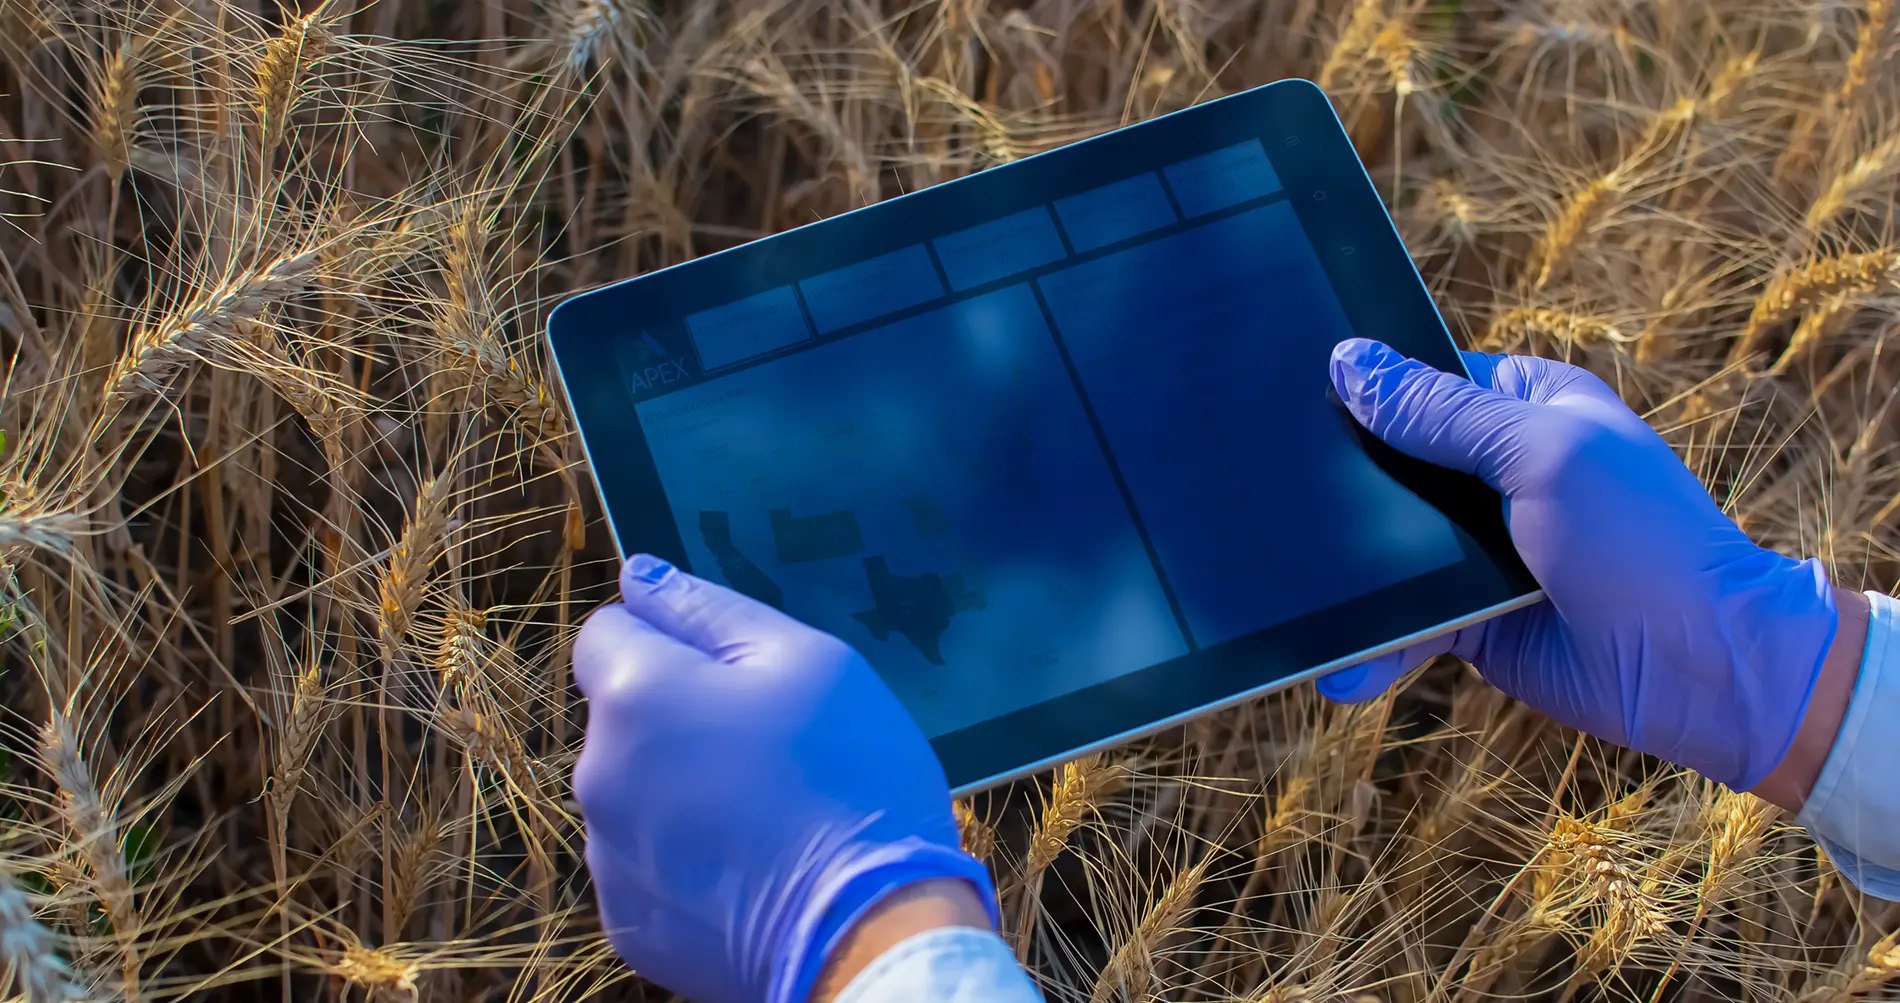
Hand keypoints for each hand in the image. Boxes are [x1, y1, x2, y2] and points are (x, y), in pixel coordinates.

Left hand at [572, 554, 996, 1002]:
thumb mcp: (806, 660)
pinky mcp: (628, 923)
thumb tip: (638, 576)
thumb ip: (708, 609)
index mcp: (635, 695)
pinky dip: (684, 860)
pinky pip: (646, 865)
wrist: (869, 929)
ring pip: (634, 792)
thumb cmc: (850, 775)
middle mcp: (597, 773)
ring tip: (766, 814)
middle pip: (622, 718)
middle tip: (768, 746)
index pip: (607, 632)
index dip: (669, 638)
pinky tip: (750, 867)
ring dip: (678, 790)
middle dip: (677, 719)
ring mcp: (608, 856)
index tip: (732, 672)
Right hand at [1317, 339, 1839, 790]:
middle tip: (1271, 503)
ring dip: (1348, 576)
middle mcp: (1499, 472)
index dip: (1367, 391)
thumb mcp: (1541, 454)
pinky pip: (1404, 623)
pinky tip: (1340, 667)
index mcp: (1526, 408)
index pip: (1426, 381)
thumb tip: (1349, 364)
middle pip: (1394, 464)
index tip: (1294, 399)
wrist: (1699, 669)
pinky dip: (1373, 645)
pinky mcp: (1471, 619)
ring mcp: (1483, 548)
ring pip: (1389, 547)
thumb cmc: (1641, 540)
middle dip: (1342, 490)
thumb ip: (1441, 415)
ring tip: (1293, 600)